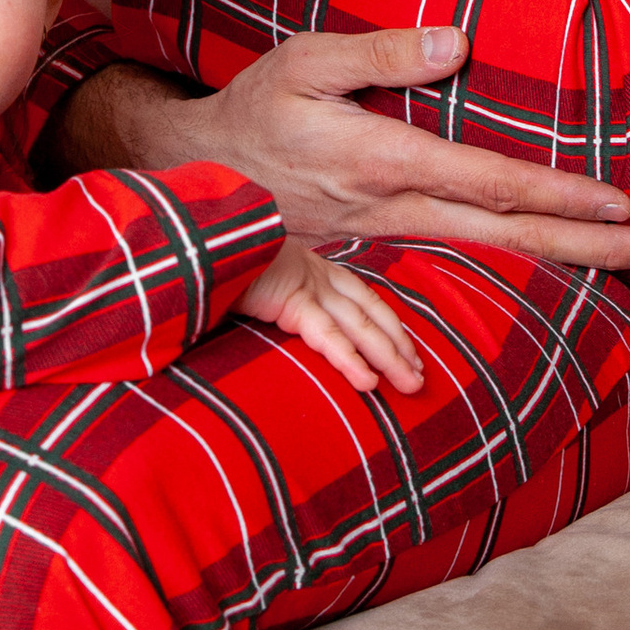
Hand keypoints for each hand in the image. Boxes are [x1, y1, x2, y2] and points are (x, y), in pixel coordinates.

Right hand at [58, 27, 629, 274]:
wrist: (195, 174)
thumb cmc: (254, 108)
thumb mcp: (304, 62)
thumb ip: (380, 55)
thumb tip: (458, 43)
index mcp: (383, 162)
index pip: (488, 182)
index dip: (556, 194)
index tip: (621, 202)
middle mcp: (395, 212)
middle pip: (509, 236)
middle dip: (592, 246)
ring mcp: (388, 242)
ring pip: (491, 260)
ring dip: (568, 265)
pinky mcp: (382, 251)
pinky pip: (460, 272)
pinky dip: (519, 279)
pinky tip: (563, 280)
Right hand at [244, 244, 422, 394]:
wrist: (209, 244)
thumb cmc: (231, 267)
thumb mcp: (266, 283)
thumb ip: (282, 302)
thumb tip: (291, 323)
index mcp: (318, 271)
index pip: (367, 302)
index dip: (392, 328)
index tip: (410, 354)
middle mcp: (321, 278)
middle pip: (373, 316)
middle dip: (401, 348)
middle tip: (421, 377)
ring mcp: (310, 288)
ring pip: (362, 328)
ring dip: (390, 358)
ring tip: (412, 386)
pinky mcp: (293, 303)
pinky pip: (328, 337)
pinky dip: (350, 360)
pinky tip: (368, 382)